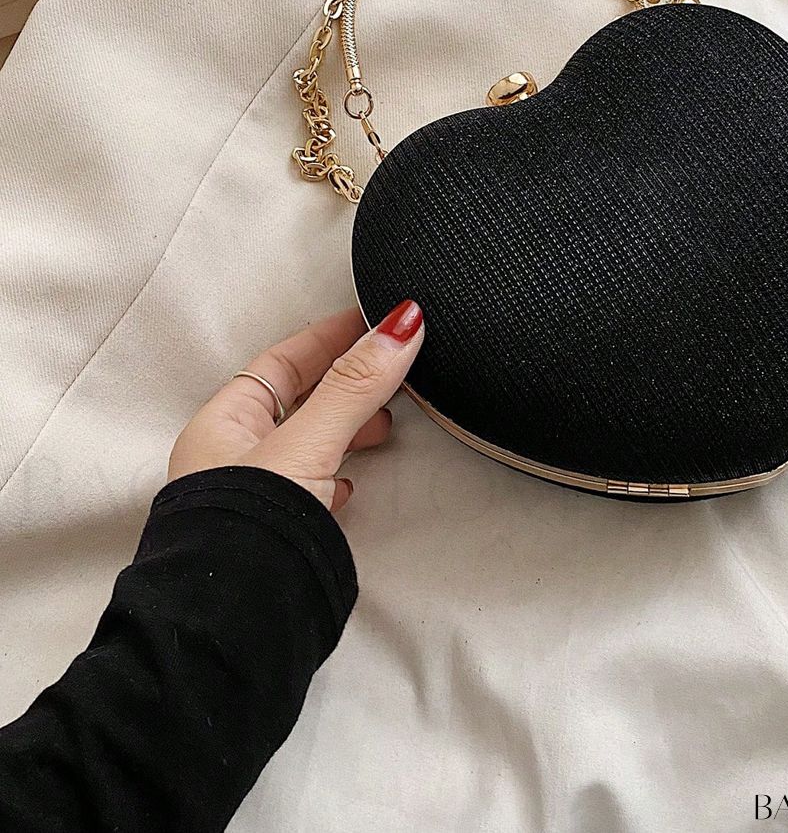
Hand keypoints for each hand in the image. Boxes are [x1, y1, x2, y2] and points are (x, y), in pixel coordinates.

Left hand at [168, 301, 423, 510]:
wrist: (230, 631)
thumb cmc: (251, 530)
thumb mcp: (309, 444)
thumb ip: (355, 387)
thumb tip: (401, 325)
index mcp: (223, 422)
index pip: (284, 360)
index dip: (332, 336)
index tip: (377, 319)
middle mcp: (230, 455)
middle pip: (297, 399)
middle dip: (346, 382)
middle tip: (395, 370)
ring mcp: (250, 498)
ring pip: (305, 444)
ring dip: (345, 428)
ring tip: (385, 426)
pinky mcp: (271, 535)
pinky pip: (308, 486)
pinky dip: (335, 473)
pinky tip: (350, 484)